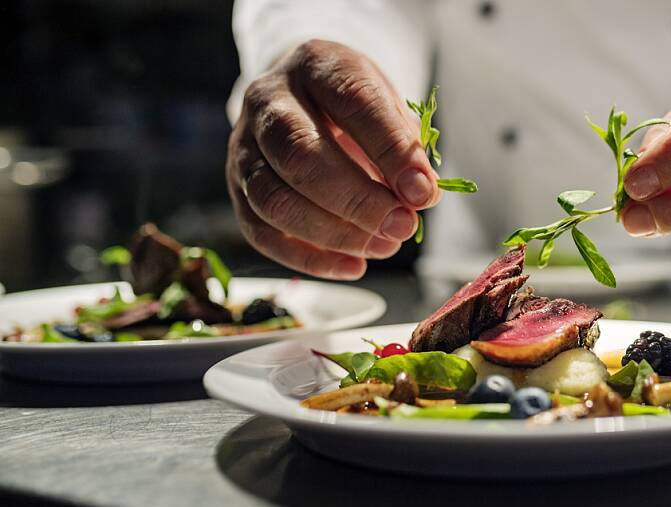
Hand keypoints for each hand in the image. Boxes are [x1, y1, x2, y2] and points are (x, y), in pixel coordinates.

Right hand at [225, 40, 439, 278]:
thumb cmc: (353, 108)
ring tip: (384, 246)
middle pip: (301, 156)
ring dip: (334, 233)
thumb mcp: (387, 106)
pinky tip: (353, 266)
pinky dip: (309, 258)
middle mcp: (268, 100)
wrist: (304, 98)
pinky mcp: (236, 188)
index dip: (390, 150)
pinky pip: (261, 232)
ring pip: (274, 199)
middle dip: (357, 200)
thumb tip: (420, 195)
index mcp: (316, 65)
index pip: (352, 102)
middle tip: (402, 226)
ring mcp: (243, 145)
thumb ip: (403, 144)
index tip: (423, 191)